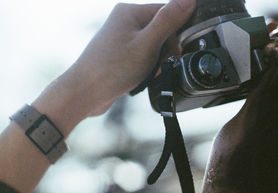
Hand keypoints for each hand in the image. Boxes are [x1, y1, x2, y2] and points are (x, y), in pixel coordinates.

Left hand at [33, 0, 195, 133]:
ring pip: (154, 46)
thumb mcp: (147, 44)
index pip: (167, 13)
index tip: (174, 52)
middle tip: (159, 65)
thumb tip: (188, 0)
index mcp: (130, 12)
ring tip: (148, 73)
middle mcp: (125, 22)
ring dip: (157, 61)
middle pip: (162, 31)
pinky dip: (148, 68)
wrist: (85, 93)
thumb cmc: (111, 69)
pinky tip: (142, 77)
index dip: (176, 34)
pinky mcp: (121, 54)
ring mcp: (122, 38)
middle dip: (166, 51)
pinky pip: (144, 57)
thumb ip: (169, 21)